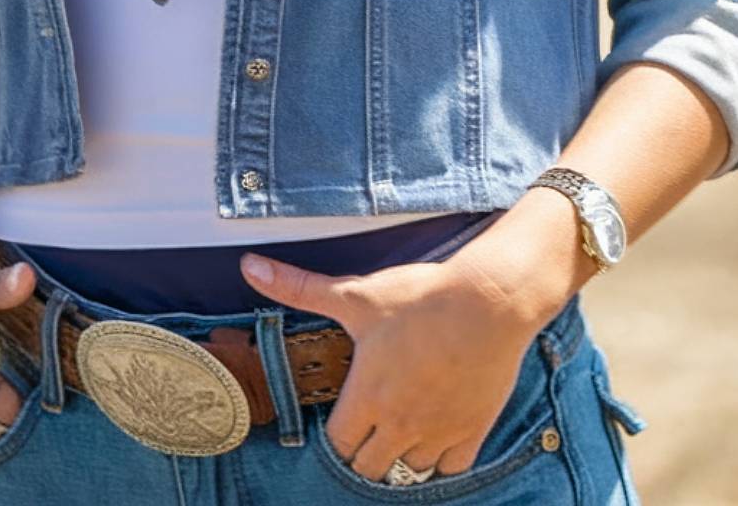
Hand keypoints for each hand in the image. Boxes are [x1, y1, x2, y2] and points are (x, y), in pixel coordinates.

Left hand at [239, 247, 537, 481]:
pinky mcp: (472, 430)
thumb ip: (299, 287)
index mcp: (367, 398)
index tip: (340, 420)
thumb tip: (249, 267)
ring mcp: (438, 432)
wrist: (488, 302)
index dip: (335, 437)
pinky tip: (436, 434)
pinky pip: (451, 468)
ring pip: (411, 471)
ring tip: (399, 430)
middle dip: (364, 452)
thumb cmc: (420, 298)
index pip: (338, 446)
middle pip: (370, 468)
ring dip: (402, 456)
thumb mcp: (356, 292)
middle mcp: (400, 424)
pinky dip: (441, 459)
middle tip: (368, 427)